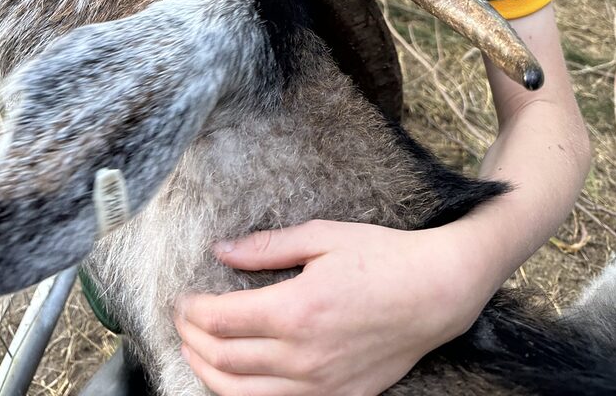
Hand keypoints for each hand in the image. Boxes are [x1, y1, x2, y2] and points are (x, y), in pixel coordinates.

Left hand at [174, 219, 488, 395]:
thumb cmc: (380, 257)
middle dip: (192, 339)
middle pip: (224, 359)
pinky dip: (244, 395)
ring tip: (194, 351)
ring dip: (208, 373)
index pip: (221, 320)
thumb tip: (221, 250)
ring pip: (243, 394)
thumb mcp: (322, 236)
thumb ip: (267, 246)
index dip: (191, 310)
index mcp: (296, 309)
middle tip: (181, 320)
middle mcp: (303, 355)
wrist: (434, 294)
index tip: (181, 298)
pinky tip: (234, 379)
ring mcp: (320, 385)